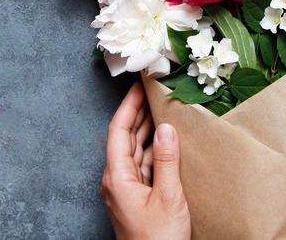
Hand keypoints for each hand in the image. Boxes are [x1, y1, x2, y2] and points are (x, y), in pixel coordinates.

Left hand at [100, 82, 190, 239]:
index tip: (138, 88)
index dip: (128, 107)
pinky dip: (154, 150)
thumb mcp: (168, 197)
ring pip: (135, 151)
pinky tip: (166, 141)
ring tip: (161, 109)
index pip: (118, 132)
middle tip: (152, 91)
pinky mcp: (137, 198)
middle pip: (125, 139)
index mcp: (117, 178)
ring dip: (147, 130)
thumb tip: (167, 129)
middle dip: (138, 113)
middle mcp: (117, 181)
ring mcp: (126, 190)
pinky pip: (143, 165)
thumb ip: (167, 161)